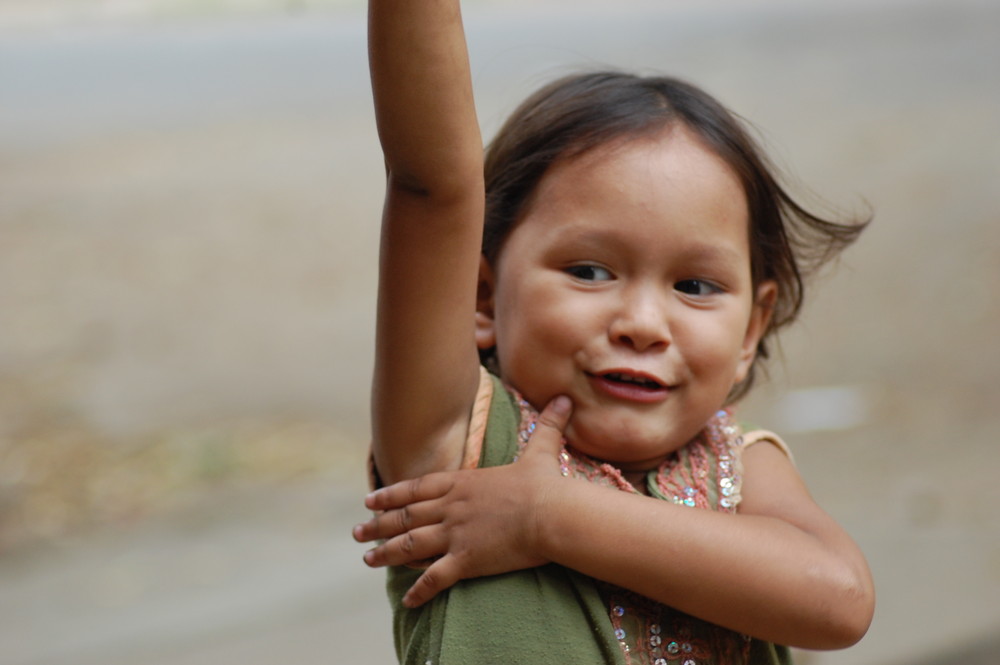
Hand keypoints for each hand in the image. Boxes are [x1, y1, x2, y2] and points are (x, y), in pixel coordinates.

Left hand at [353, 395, 572, 606]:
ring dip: (386, 553)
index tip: (370, 499)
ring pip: (409, 545)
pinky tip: (407, 600)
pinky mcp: (465, 560)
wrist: (551, 514)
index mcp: (462, 483)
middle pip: (405, 516)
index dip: (391, 494)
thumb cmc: (546, 485)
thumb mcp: (541, 453)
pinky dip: (418, 590)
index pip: (416, 488)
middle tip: (357, 532)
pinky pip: (434, 578)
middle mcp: (451, 507)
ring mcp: (455, 534)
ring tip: (367, 559)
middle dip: (378, 524)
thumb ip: (547, 427)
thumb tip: (565, 401)